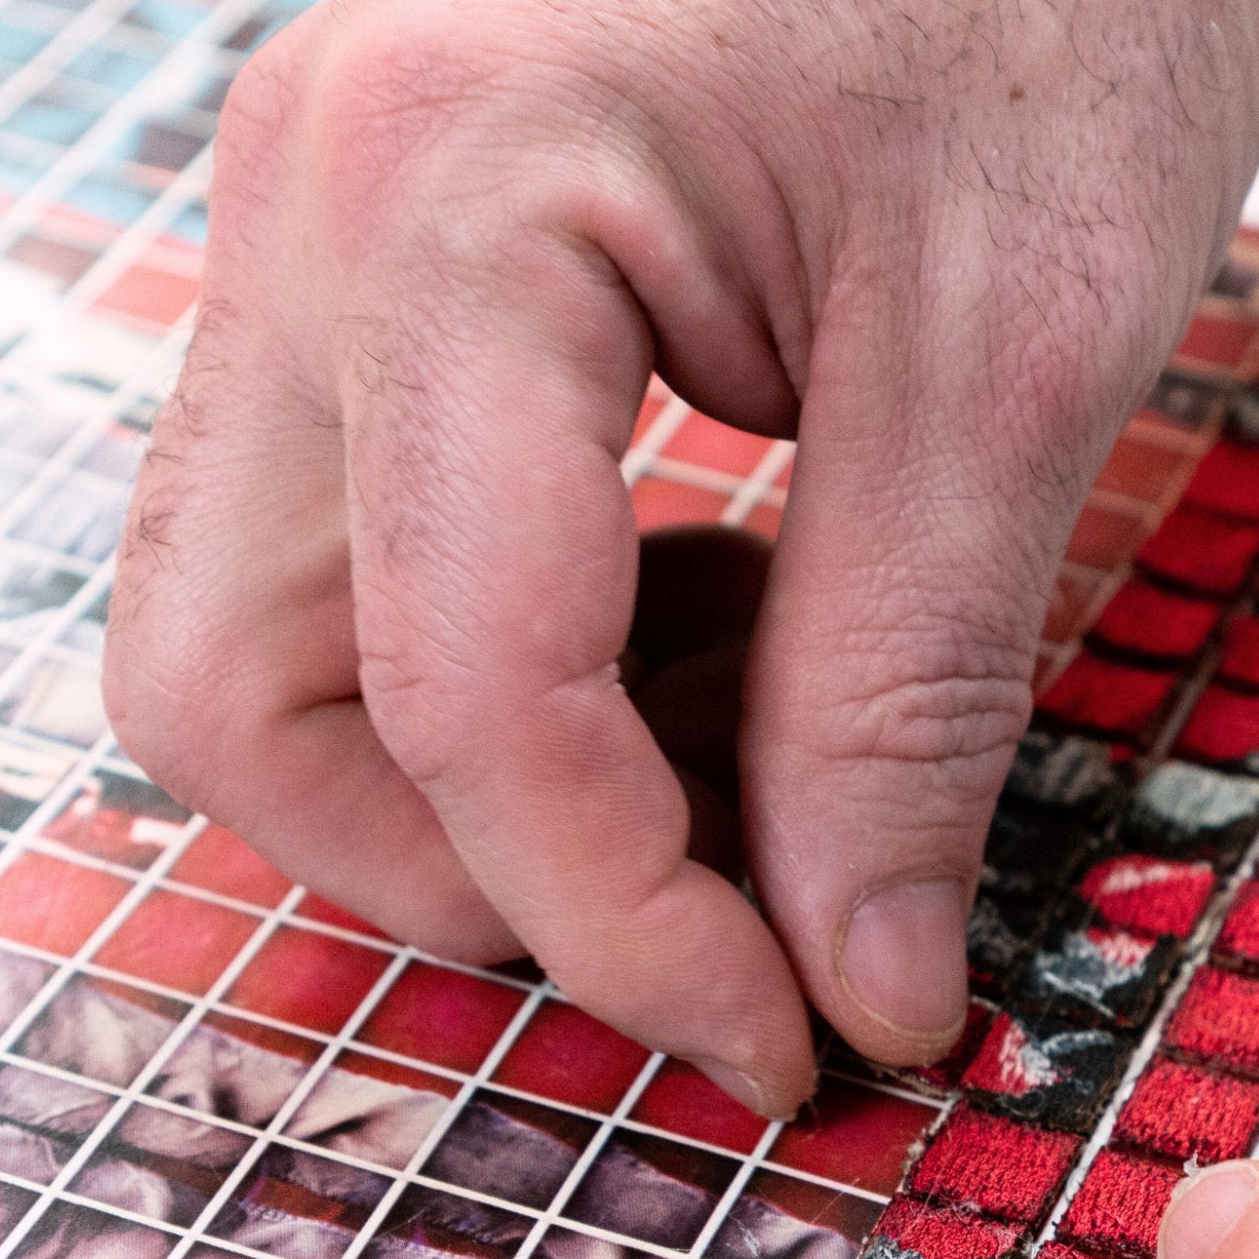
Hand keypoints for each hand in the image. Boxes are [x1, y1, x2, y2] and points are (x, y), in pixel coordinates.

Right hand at [102, 0, 1258, 1116]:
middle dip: (471, 875)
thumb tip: (862, 983)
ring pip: (271, 641)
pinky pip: (372, 553)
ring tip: (754, 755)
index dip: (630, 936)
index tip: (795, 1045)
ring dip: (491, 787)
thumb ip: (909, 703)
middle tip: (715, 922)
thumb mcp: (1015, 359)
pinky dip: (526, 676)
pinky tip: (722, 638)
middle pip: (242, 697)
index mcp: (441, 212)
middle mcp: (309, 224)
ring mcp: (328, 242)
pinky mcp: (401, 274)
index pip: (465, 703)